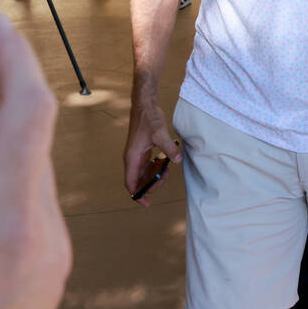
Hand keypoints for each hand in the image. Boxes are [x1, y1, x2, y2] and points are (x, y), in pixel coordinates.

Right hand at [123, 87, 181, 206]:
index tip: (147, 202)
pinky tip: (163, 162)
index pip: (131, 183)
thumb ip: (169, 148)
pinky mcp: (141, 151)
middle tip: (165, 179)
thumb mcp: (159, 133)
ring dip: (154, 176)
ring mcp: (136, 155)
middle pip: (138, 181)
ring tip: (166, 170)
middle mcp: (131, 158)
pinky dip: (155, 168)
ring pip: (143, 174)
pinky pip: (146, 166)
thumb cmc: (148, 119)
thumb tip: (176, 160)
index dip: (138, 194)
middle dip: (151, 184)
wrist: (144, 105)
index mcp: (132, 157)